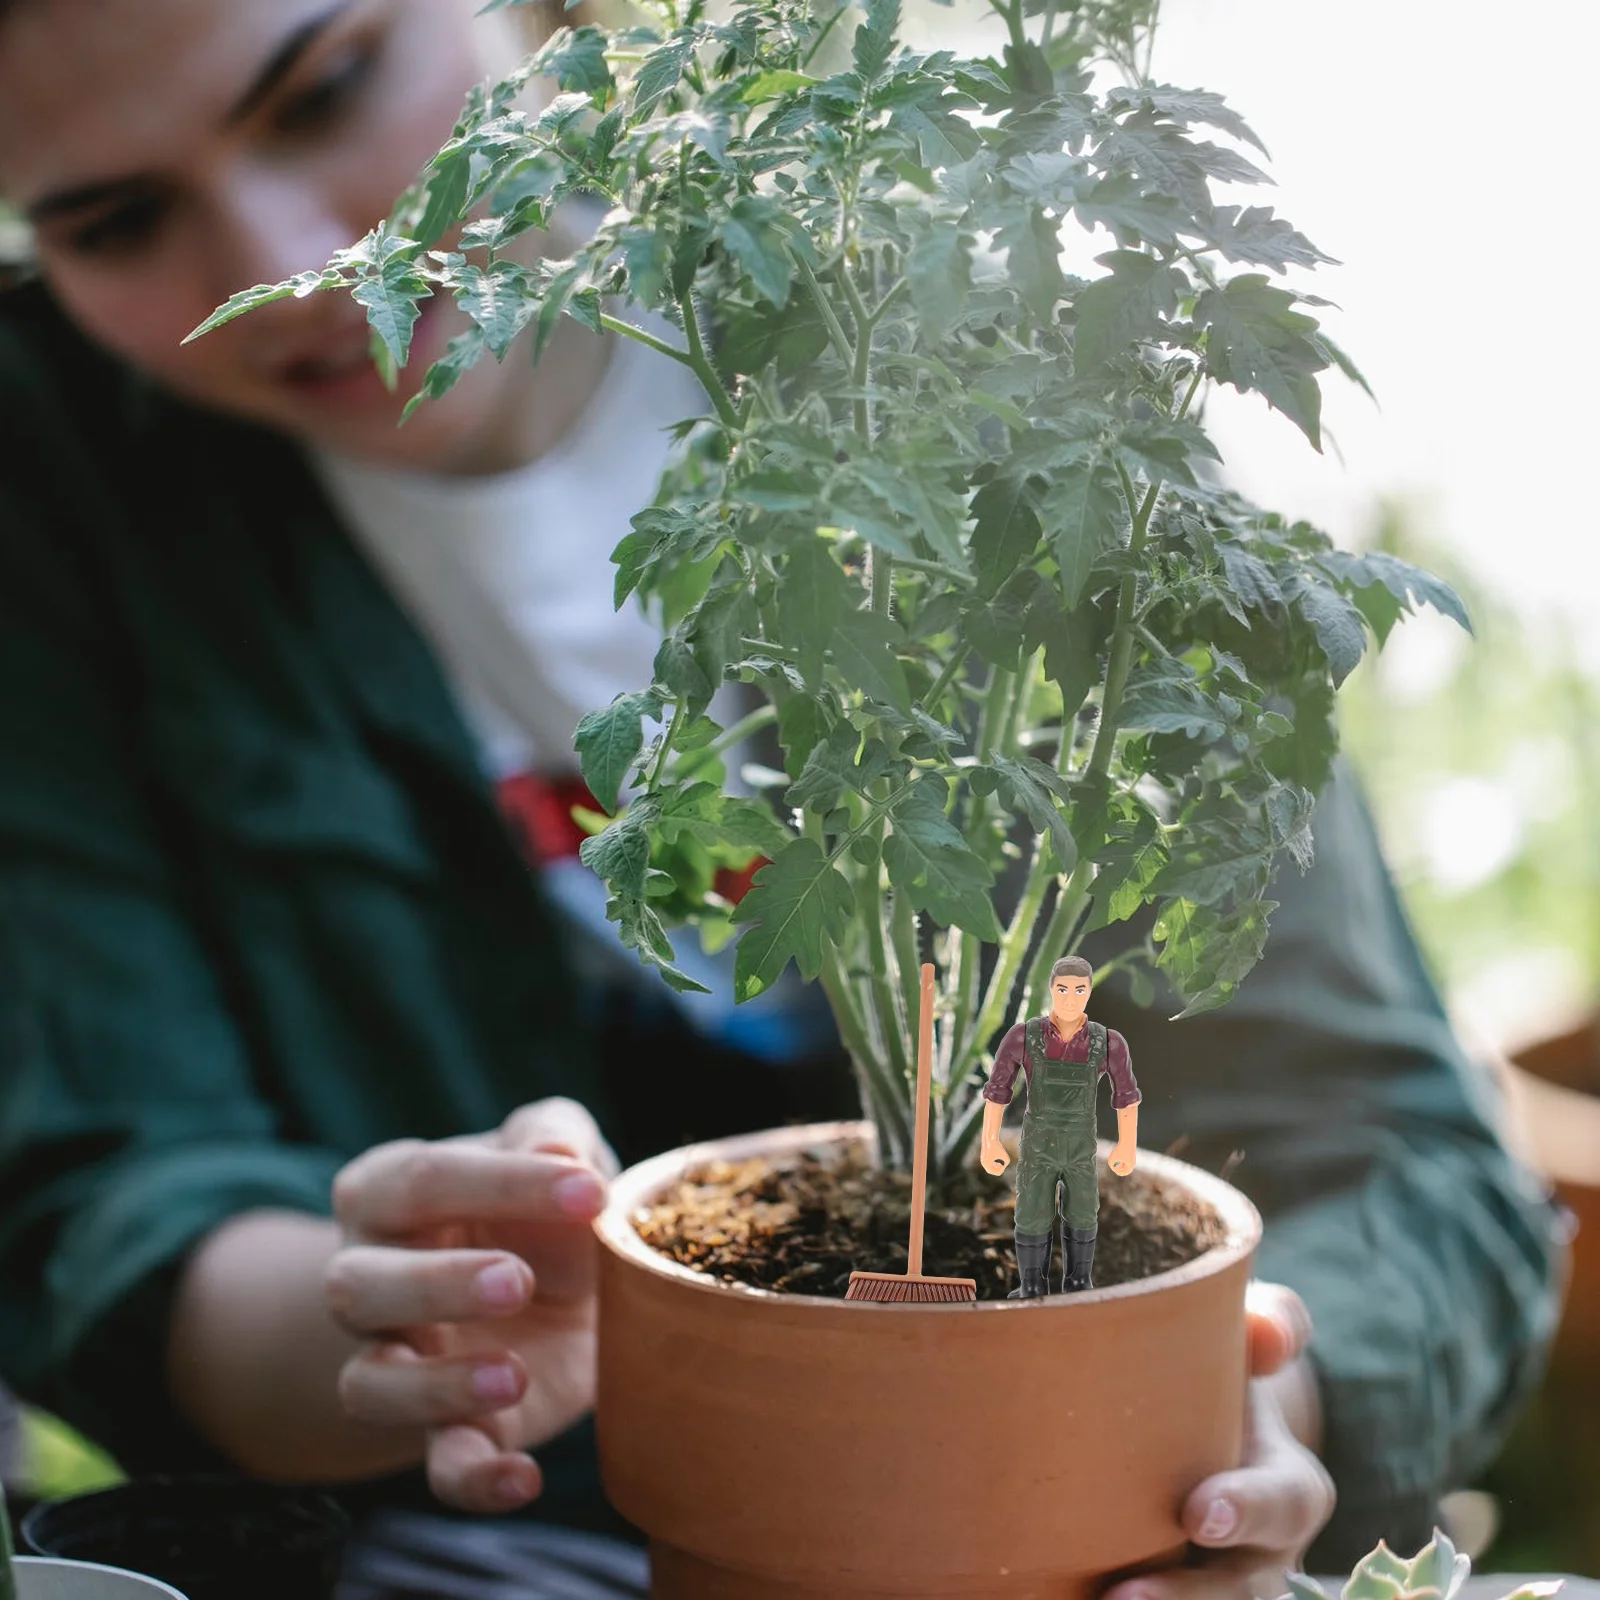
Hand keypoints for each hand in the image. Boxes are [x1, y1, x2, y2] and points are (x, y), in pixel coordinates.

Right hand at [323, 1098, 619, 1513]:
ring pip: (371, 1386)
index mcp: (390, 1189)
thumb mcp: (558, 1148)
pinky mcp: (444, 1428)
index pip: (424, 1179)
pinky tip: (524, 1476)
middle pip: (361, 1285)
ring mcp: (396, 1359)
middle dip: (437, 1284)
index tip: (589, 1191)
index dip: (504, 1183)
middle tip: (518, 1280)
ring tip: (515, 1374)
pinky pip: (435, 1466)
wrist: (568, 1287)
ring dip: (438, 1387)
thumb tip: (558, 1151)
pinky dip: (472, 1480)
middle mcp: (369, 1275)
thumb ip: (555, 1133)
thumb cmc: (545, 1201)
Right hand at [980, 1139, 1009, 1175]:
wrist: (990, 1139)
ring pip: (989, 1169)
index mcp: (987, 1164)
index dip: (1002, 1170)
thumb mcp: (1005, 1156)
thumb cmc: (998, 1147)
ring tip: (1001, 1165)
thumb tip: (1004, 1165)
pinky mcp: (983, 1158)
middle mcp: (983, 1163)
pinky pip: (988, 1166)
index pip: (996, 1173)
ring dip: (996, 1168)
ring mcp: (982, 1161)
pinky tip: (998, 1163)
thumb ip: (1007, 1162)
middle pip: (992, 1172)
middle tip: (1003, 1166)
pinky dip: (993, 1166)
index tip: (1004, 1164)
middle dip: (998, 1170)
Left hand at [1103, 1282, 1334, 1599]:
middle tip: (1124, 1594)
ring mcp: (1220, 1584)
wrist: (1189, 1413)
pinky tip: (1065, 1597)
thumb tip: (1266, 1332)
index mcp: (1288, 1484)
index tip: (1197, 1512)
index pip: (1284, 1504)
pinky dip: (1103, 1599)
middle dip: (1188, 1596)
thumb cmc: (1222, 1368)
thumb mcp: (1250, 1335)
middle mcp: (1262, 1552)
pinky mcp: (1174, 1588)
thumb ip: (1272, 1322)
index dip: (1247, 1510)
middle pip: (1242, 1591)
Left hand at [1108, 1141, 1136, 1175]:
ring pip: (1127, 1165)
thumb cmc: (1120, 1149)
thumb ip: (1110, 1164)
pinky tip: (1118, 1159)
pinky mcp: (1131, 1153)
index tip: (1112, 1167)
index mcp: (1130, 1165)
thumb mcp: (1112, 1158)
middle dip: (1121, 1171)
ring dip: (1121, 1167)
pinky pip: (1127, 1160)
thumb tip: (1112, 1166)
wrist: (1127, 1139)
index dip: (1117, 1171)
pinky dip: (1122, 1162)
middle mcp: (1133, 1162)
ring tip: (1115, 1166)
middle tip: (1115, 1170)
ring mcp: (1133, 1158)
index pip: (1124, 1173)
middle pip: (1127, 1171)